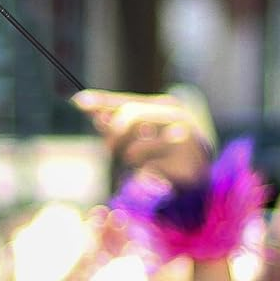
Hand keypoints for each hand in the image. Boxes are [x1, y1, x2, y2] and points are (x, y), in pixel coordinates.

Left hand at [72, 89, 211, 187]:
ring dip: (130, 160)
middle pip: (130, 117)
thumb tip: (92, 113)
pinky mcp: (186, 166)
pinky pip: (148, 172)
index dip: (101, 102)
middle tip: (110, 149)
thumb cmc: (167, 153)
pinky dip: (144, 176)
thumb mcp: (143, 134)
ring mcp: (184, 140)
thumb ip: (119, 123)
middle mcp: (177, 117)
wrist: (202, 178)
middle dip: (113, 134)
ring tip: (141, 164)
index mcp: (166, 106)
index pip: (127, 102)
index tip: (77, 101)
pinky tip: (155, 175)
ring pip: (136, 149)